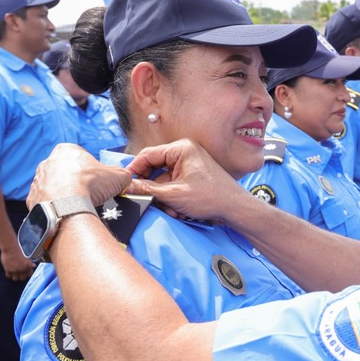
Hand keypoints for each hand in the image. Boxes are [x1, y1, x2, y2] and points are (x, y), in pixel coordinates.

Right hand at [0, 245, 35, 281]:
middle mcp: (22, 269)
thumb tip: (34, 265)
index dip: (27, 275)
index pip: (29, 275)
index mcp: (28, 266)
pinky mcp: (8, 270)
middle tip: (19, 274)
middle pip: (22, 278)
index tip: (25, 274)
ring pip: (15, 279)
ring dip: (15, 277)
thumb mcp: (27, 257)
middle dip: (21, 277)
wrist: (11, 249)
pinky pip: (8, 276)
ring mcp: (15, 270)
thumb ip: (30, 263)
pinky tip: (9, 272)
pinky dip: (9, 275)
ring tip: (14, 274)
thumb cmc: (19, 251)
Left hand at [27, 143, 131, 209]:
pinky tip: (66, 212)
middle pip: (66, 172)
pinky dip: (56, 207)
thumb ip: (123, 174)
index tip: (99, 182)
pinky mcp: (32, 198)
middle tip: (89, 194)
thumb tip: (126, 179)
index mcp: (66, 150)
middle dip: (77, 182)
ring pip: (55, 187)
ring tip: (78, 205)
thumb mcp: (117, 176)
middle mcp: (48, 162)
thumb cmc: (89, 184)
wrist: (65, 205)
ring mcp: (37, 180)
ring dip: (65, 195)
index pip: (81, 157)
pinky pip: (46, 202)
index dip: (93, 170)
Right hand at [126, 139, 244, 221]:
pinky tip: (181, 211)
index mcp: (181, 148)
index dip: (134, 170)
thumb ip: (147, 189)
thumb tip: (126, 186)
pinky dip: (174, 200)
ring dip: (165, 198)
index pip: (148, 155)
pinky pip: (174, 186)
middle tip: (150, 202)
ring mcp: (190, 165)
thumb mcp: (173, 194)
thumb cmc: (211, 197)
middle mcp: (185, 153)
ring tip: (174, 210)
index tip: (125, 184)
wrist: (235, 209)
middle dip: (154, 190)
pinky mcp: (193, 177)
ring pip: (164, 181)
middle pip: (155, 169)